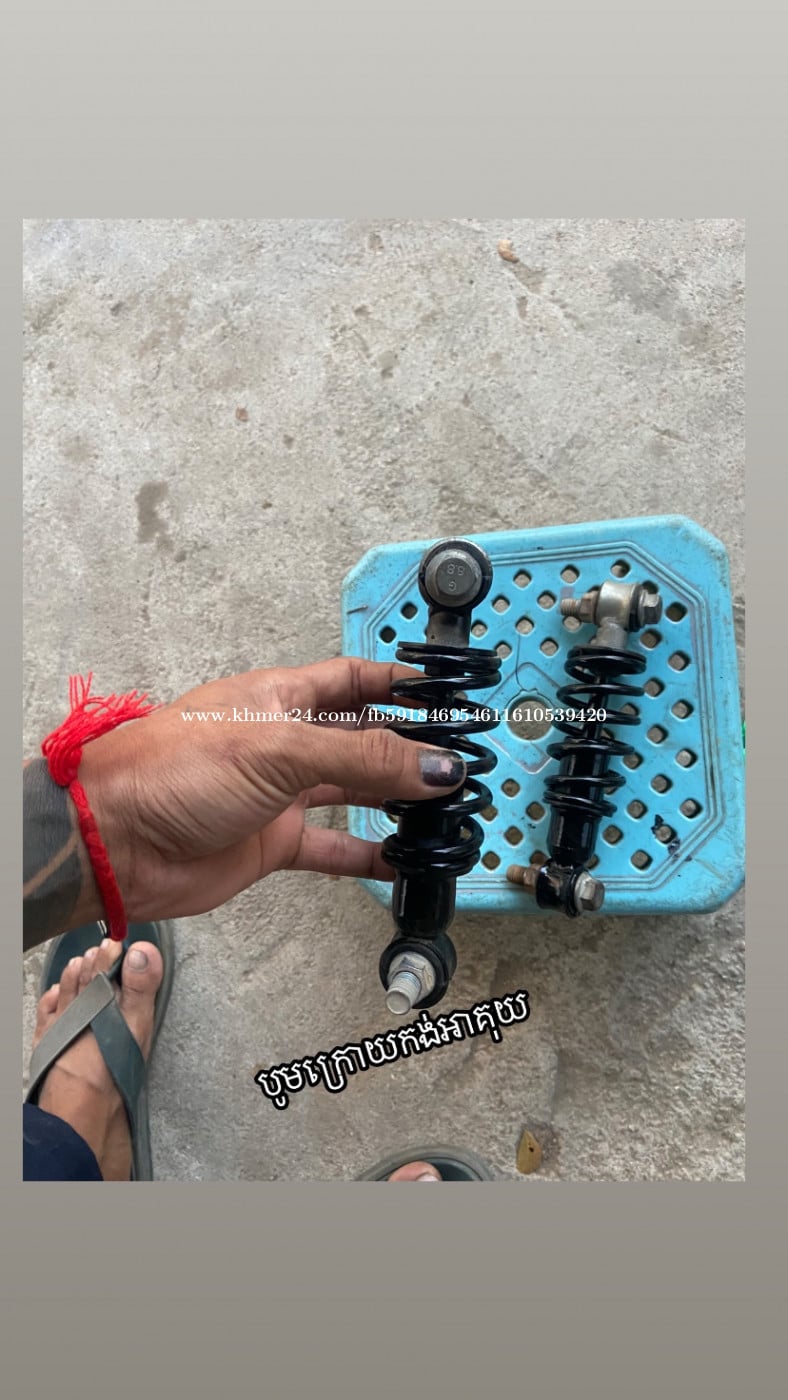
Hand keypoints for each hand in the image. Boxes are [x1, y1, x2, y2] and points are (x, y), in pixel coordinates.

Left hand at [77, 658, 465, 923]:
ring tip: (444, 807)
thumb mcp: (279, 748)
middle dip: (410, 747)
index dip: (400, 685)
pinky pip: (330, 848)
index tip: (449, 696)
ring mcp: (277, 793)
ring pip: (351, 791)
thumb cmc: (172, 770)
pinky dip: (366, 855)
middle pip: (362, 737)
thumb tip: (435, 765)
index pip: (354, 680)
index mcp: (281, 697)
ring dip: (395, 799)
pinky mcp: (270, 842)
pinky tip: (401, 862)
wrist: (116, 838)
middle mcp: (283, 740)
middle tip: (461, 760)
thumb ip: (362, 757)